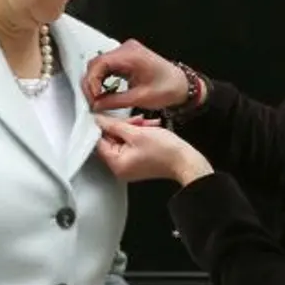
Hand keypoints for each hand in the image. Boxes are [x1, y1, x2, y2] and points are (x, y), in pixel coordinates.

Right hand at [83, 39, 189, 111]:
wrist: (183, 85)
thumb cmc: (168, 88)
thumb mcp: (140, 98)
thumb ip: (114, 101)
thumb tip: (96, 105)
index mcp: (131, 55)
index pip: (100, 63)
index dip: (92, 81)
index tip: (93, 98)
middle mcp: (127, 49)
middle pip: (97, 63)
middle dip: (91, 83)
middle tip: (92, 101)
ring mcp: (126, 52)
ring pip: (100, 64)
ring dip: (96, 81)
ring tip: (97, 99)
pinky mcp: (126, 58)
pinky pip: (108, 66)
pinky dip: (103, 79)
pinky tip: (104, 92)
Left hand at [95, 115, 212, 185]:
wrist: (185, 160)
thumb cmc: (165, 150)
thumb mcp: (136, 132)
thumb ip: (114, 125)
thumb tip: (98, 120)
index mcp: (116, 164)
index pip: (100, 142)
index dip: (105, 126)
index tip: (110, 116)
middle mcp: (120, 168)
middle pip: (112, 140)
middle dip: (124, 127)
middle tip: (136, 120)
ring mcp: (130, 166)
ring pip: (124, 140)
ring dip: (134, 129)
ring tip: (147, 124)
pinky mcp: (138, 163)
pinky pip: (132, 145)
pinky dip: (139, 136)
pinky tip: (150, 129)